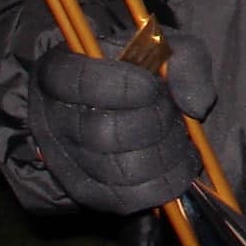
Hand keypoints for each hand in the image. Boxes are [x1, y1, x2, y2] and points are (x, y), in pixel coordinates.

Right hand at [26, 31, 215, 215]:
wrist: (117, 104)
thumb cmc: (139, 68)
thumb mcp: (164, 46)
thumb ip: (185, 59)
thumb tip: (195, 107)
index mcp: (60, 70)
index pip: (79, 83)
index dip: (120, 87)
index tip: (151, 87)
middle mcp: (51, 119)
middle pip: (102, 133)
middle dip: (154, 124)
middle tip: (174, 115)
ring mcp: (64, 160)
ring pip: (115, 171)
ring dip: (163, 157)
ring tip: (179, 141)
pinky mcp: (84, 192)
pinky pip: (122, 199)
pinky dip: (159, 186)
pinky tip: (176, 167)